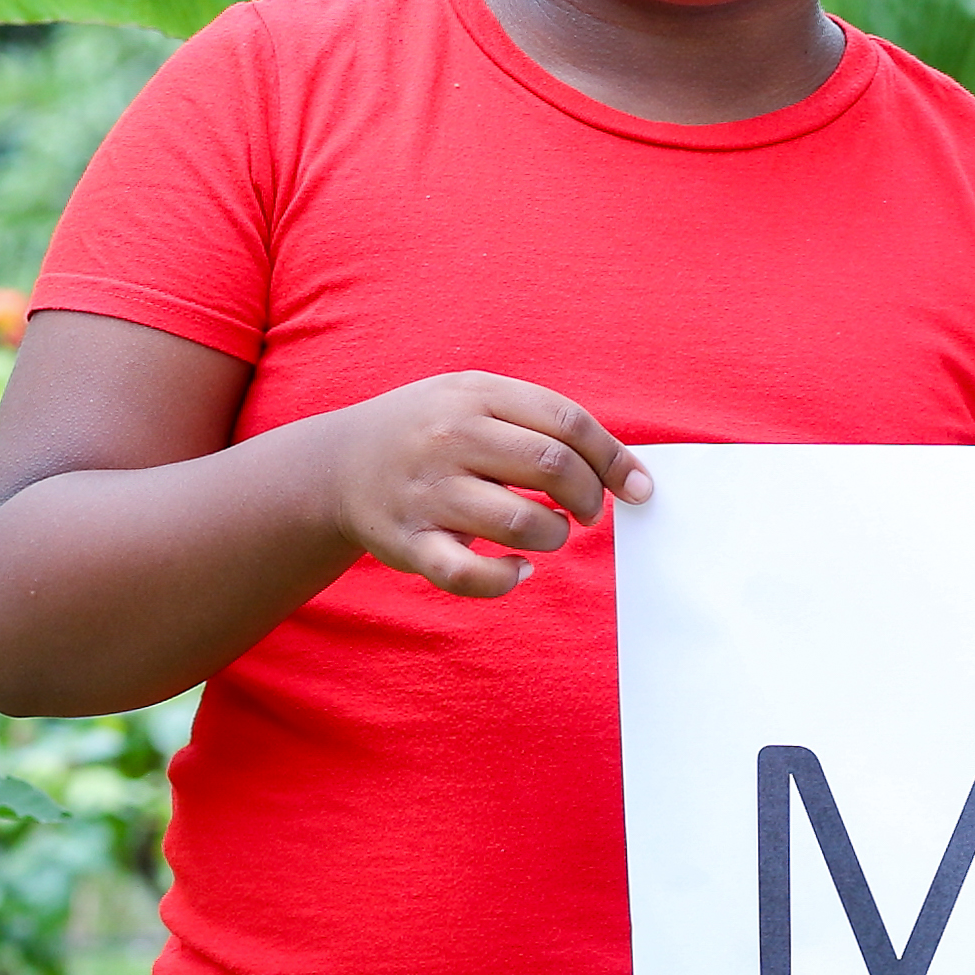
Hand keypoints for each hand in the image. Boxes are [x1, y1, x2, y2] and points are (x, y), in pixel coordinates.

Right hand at [324, 372, 639, 600]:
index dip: (613, 459)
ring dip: (554, 536)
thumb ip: (544, 423)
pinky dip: (507, 579)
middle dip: (589, 497)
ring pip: (521, 523)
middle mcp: (450, 437)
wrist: (338, 464)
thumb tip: (629, 473)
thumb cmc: (430, 432)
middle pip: (552, 466)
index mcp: (475, 395)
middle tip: (587, 512)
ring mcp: (428, 492)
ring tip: (549, 534)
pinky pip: (468, 575)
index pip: (567, 423)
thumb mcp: (476, 400)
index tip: (636, 489)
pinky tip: (518, 569)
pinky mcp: (409, 544)